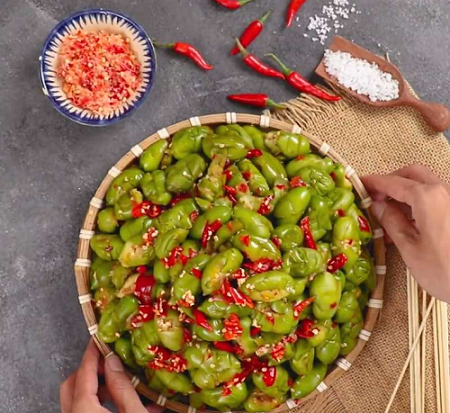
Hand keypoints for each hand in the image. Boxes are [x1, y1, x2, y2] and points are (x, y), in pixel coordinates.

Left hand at [60, 340, 163, 412]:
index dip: (92, 353)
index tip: (98, 339)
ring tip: (125, 383)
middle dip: (92, 370)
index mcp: (84, 411)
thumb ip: (123, 387)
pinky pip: (86, 412)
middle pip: (73, 385)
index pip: (84, 373)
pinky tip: (127, 402)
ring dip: (99, 389)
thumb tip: (113, 361)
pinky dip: (102, 404)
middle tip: (110, 360)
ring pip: (79, 400)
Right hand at [362, 164, 449, 302]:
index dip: (373, 183)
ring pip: (425, 185)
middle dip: (391, 181)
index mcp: (427, 198)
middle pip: (413, 174)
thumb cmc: (445, 271)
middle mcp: (444, 192)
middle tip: (374, 197)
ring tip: (387, 214)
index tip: (358, 183)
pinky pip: (435, 198)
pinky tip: (407, 222)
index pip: (393, 183)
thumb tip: (377, 206)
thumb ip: (391, 221)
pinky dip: (417, 203)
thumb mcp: (409, 247)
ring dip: (404, 192)